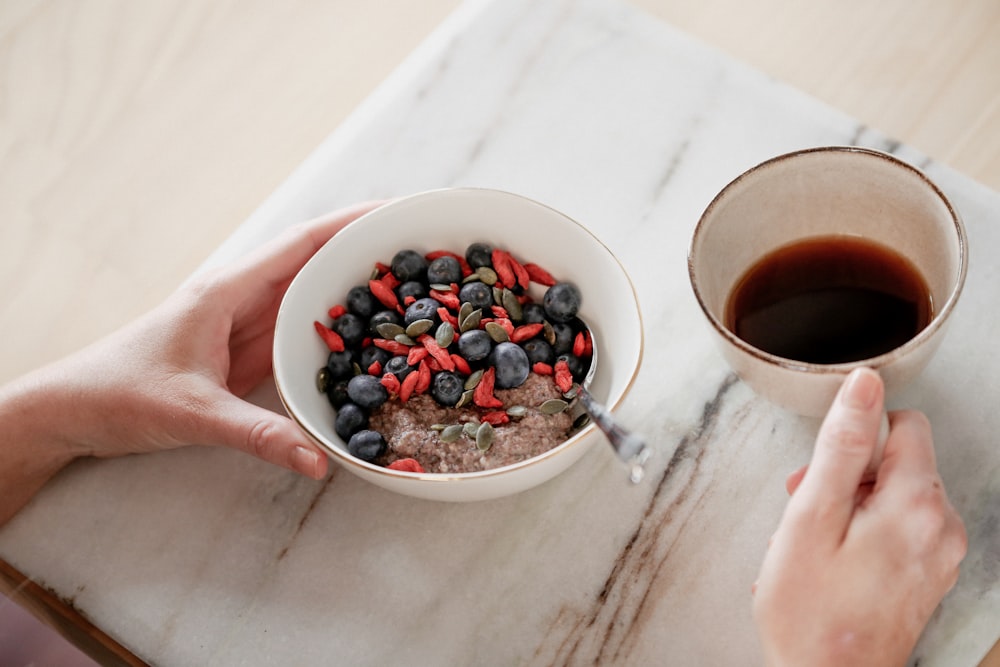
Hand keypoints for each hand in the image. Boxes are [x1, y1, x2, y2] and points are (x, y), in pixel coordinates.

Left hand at [0, 201, 381, 524]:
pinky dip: (337, 327)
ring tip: (411, 287)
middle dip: (367, 249)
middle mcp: (242, 298)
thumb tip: (319, 461)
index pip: (302, 243)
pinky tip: (368, 338)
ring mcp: (246, 324)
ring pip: (311, 294)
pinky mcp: (246, 351)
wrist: (74, 410)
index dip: (352, 222)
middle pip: (315, 261)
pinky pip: (301, 331)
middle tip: (423, 250)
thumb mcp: (194, 414)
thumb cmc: (120, 393)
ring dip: (355, 287)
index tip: (398, 210)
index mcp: (229, 290)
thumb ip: (259, 435)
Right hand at [752, 368, 966, 665]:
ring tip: (820, 541)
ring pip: (897, 493)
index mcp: (916, 504)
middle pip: (900, 461)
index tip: (825, 474)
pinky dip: (867, 531)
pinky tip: (837, 559)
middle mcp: (941, 527)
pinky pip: (901, 526)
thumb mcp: (810, 517)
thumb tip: (864, 384)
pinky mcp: (929, 574)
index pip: (904, 424)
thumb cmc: (810, 611)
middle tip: (810, 513)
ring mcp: (940, 554)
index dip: (856, 439)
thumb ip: (841, 445)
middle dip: (850, 475)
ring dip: (855, 504)